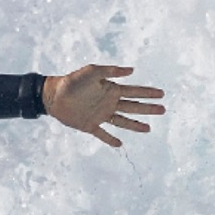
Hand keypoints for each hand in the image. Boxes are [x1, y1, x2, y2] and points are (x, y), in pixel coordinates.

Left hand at [42, 64, 164, 147]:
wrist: (52, 95)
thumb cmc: (71, 81)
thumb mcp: (91, 72)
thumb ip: (110, 71)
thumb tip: (131, 70)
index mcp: (111, 90)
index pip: (134, 92)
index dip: (148, 93)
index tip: (162, 94)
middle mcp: (108, 103)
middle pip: (132, 107)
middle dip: (148, 109)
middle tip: (163, 110)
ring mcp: (100, 115)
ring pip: (122, 121)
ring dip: (135, 125)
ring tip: (148, 129)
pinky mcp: (89, 125)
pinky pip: (102, 134)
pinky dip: (110, 139)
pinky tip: (119, 144)